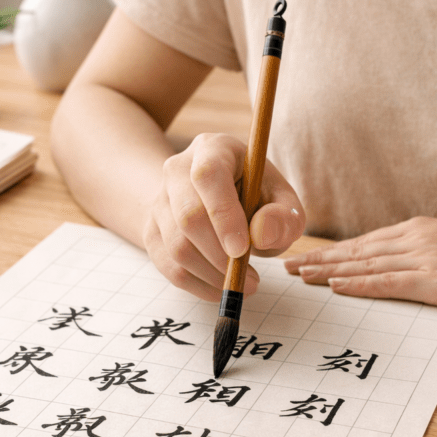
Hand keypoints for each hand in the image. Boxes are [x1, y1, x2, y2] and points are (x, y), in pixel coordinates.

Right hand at [143, 133, 305, 300]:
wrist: (219, 198)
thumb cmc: (257, 197)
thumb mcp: (282, 199)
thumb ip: (283, 215)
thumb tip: (262, 234)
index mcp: (212, 149)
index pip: (208, 177)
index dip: (223, 215)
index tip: (242, 250)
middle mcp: (177, 170)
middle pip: (188, 216)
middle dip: (220, 256)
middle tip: (251, 279)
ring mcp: (159, 201)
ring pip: (176, 247)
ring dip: (212, 275)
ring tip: (243, 283)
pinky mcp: (152, 230)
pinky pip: (168, 266)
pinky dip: (197, 285)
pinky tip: (221, 287)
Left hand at [284, 216, 436, 309]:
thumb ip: (423, 251)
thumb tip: (397, 264)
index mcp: (418, 229)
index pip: (364, 242)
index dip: (331, 251)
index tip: (304, 257)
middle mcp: (415, 239)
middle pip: (355, 251)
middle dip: (318, 259)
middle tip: (285, 265)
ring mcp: (425, 258)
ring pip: (364, 265)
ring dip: (327, 272)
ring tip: (298, 277)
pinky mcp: (436, 280)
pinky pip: (388, 282)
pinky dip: (358, 284)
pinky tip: (335, 287)